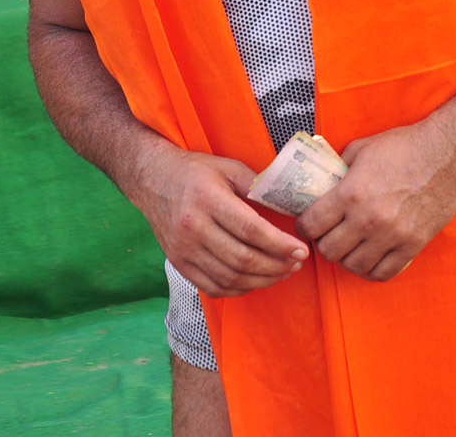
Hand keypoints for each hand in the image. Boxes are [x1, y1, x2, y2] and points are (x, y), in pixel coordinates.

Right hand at [137, 145, 308, 296]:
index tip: (301, 250)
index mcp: (208, 199)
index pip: (251, 230)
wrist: (153, 180)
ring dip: (262, 280)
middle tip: (297, 263)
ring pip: (230, 278)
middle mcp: (193, 228)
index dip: (280, 245)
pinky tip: (255, 280)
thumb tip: (287, 205)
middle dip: (276, 266)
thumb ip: (257, 185)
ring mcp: (184, 250)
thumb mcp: (227, 167)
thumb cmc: (194, 171)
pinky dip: (239, 289)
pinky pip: (213, 287)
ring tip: (283, 272)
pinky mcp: (179, 264)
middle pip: (242, 259)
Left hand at [296, 119, 455, 281]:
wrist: (445, 153)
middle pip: (329, 251)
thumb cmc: (404, 146)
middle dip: (323, 242)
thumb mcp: (361, 148)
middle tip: (328, 233)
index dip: (304, 225)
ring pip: (353, 266)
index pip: (312, 225)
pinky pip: (383, 273)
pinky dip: (371, 269)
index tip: (308, 222)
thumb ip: (339, 168)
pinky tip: (369, 257)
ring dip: (346, 257)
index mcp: (351, 193)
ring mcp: (391, 235)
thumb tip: (322, 180)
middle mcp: (368, 219)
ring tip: (349, 246)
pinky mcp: (412, 245)